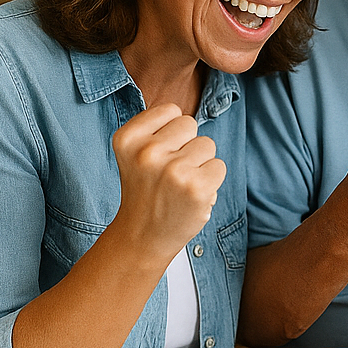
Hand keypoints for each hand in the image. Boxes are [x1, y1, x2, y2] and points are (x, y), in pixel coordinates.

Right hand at [111, 104, 227, 258]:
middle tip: (169, 172)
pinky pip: (220, 165)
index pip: (171, 110)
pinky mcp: (196, 188)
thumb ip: (157, 129)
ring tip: (180, 184)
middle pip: (191, 124)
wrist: (142, 237)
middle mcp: (147, 152)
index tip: (158, 155)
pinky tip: (192, 195)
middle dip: (186, 145)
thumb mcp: (135, 154)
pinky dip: (212, 180)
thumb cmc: (146, 191)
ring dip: (200, 163)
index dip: (170, 132)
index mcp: (127, 138)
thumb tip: (191, 118)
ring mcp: (172, 170)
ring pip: (207, 144)